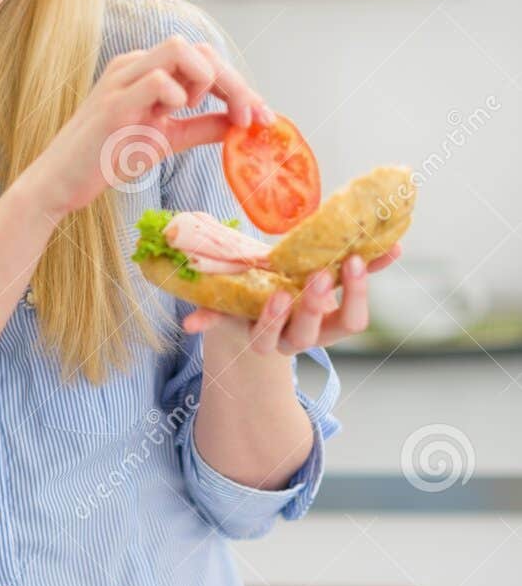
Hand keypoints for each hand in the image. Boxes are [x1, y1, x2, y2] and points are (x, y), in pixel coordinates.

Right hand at [24, 36, 273, 220]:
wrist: (60, 182)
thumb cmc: (106, 158)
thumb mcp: (165, 139)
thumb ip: (201, 127)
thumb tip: (240, 124)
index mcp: (146, 70)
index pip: (204, 58)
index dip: (239, 85)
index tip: (264, 118)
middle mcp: (134, 66)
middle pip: (200, 49)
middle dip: (235, 84)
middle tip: (251, 121)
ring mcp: (122, 82)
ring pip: (179, 50)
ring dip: (206, 81)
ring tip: (198, 115)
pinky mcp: (113, 106)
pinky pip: (156, 82)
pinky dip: (176, 97)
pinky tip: (173, 118)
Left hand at [182, 244, 403, 353]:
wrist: (255, 299)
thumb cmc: (300, 282)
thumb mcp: (328, 271)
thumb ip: (361, 262)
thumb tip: (395, 243)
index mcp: (325, 327)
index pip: (352, 323)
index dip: (357, 295)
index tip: (355, 260)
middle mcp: (296, 339)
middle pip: (310, 335)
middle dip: (316, 306)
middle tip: (320, 275)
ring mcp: (262, 338)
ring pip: (268, 342)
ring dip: (272, 319)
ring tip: (277, 293)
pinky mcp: (229, 325)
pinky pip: (217, 324)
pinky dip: (204, 320)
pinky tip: (190, 321)